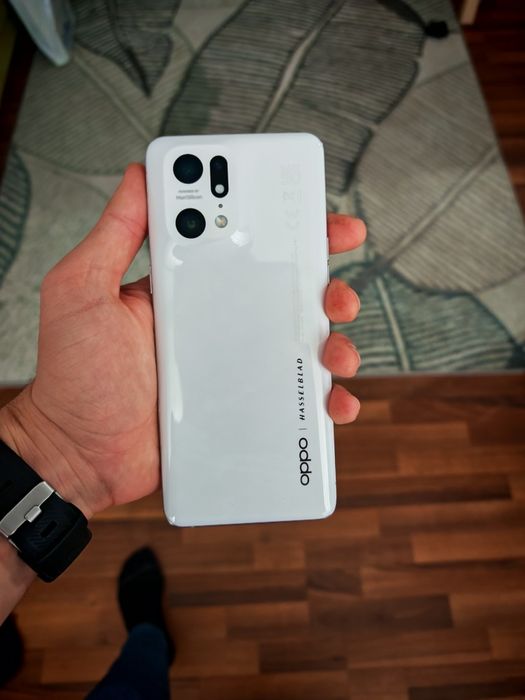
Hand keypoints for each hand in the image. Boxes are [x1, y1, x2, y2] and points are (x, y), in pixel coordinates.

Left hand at [0, 165, 364, 518]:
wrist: (82, 456)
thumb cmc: (75, 378)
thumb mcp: (83, 291)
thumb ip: (113, 234)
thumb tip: (139, 176)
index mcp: (186, 285)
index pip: (240, 242)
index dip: (281, 223)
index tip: (314, 211)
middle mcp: (215, 320)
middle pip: (285, 291)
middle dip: (324, 281)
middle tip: (337, 288)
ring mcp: (232, 365)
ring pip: (299, 343)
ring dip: (333, 340)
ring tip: (336, 350)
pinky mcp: (241, 406)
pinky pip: (294, 398)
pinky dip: (324, 399)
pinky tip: (335, 401)